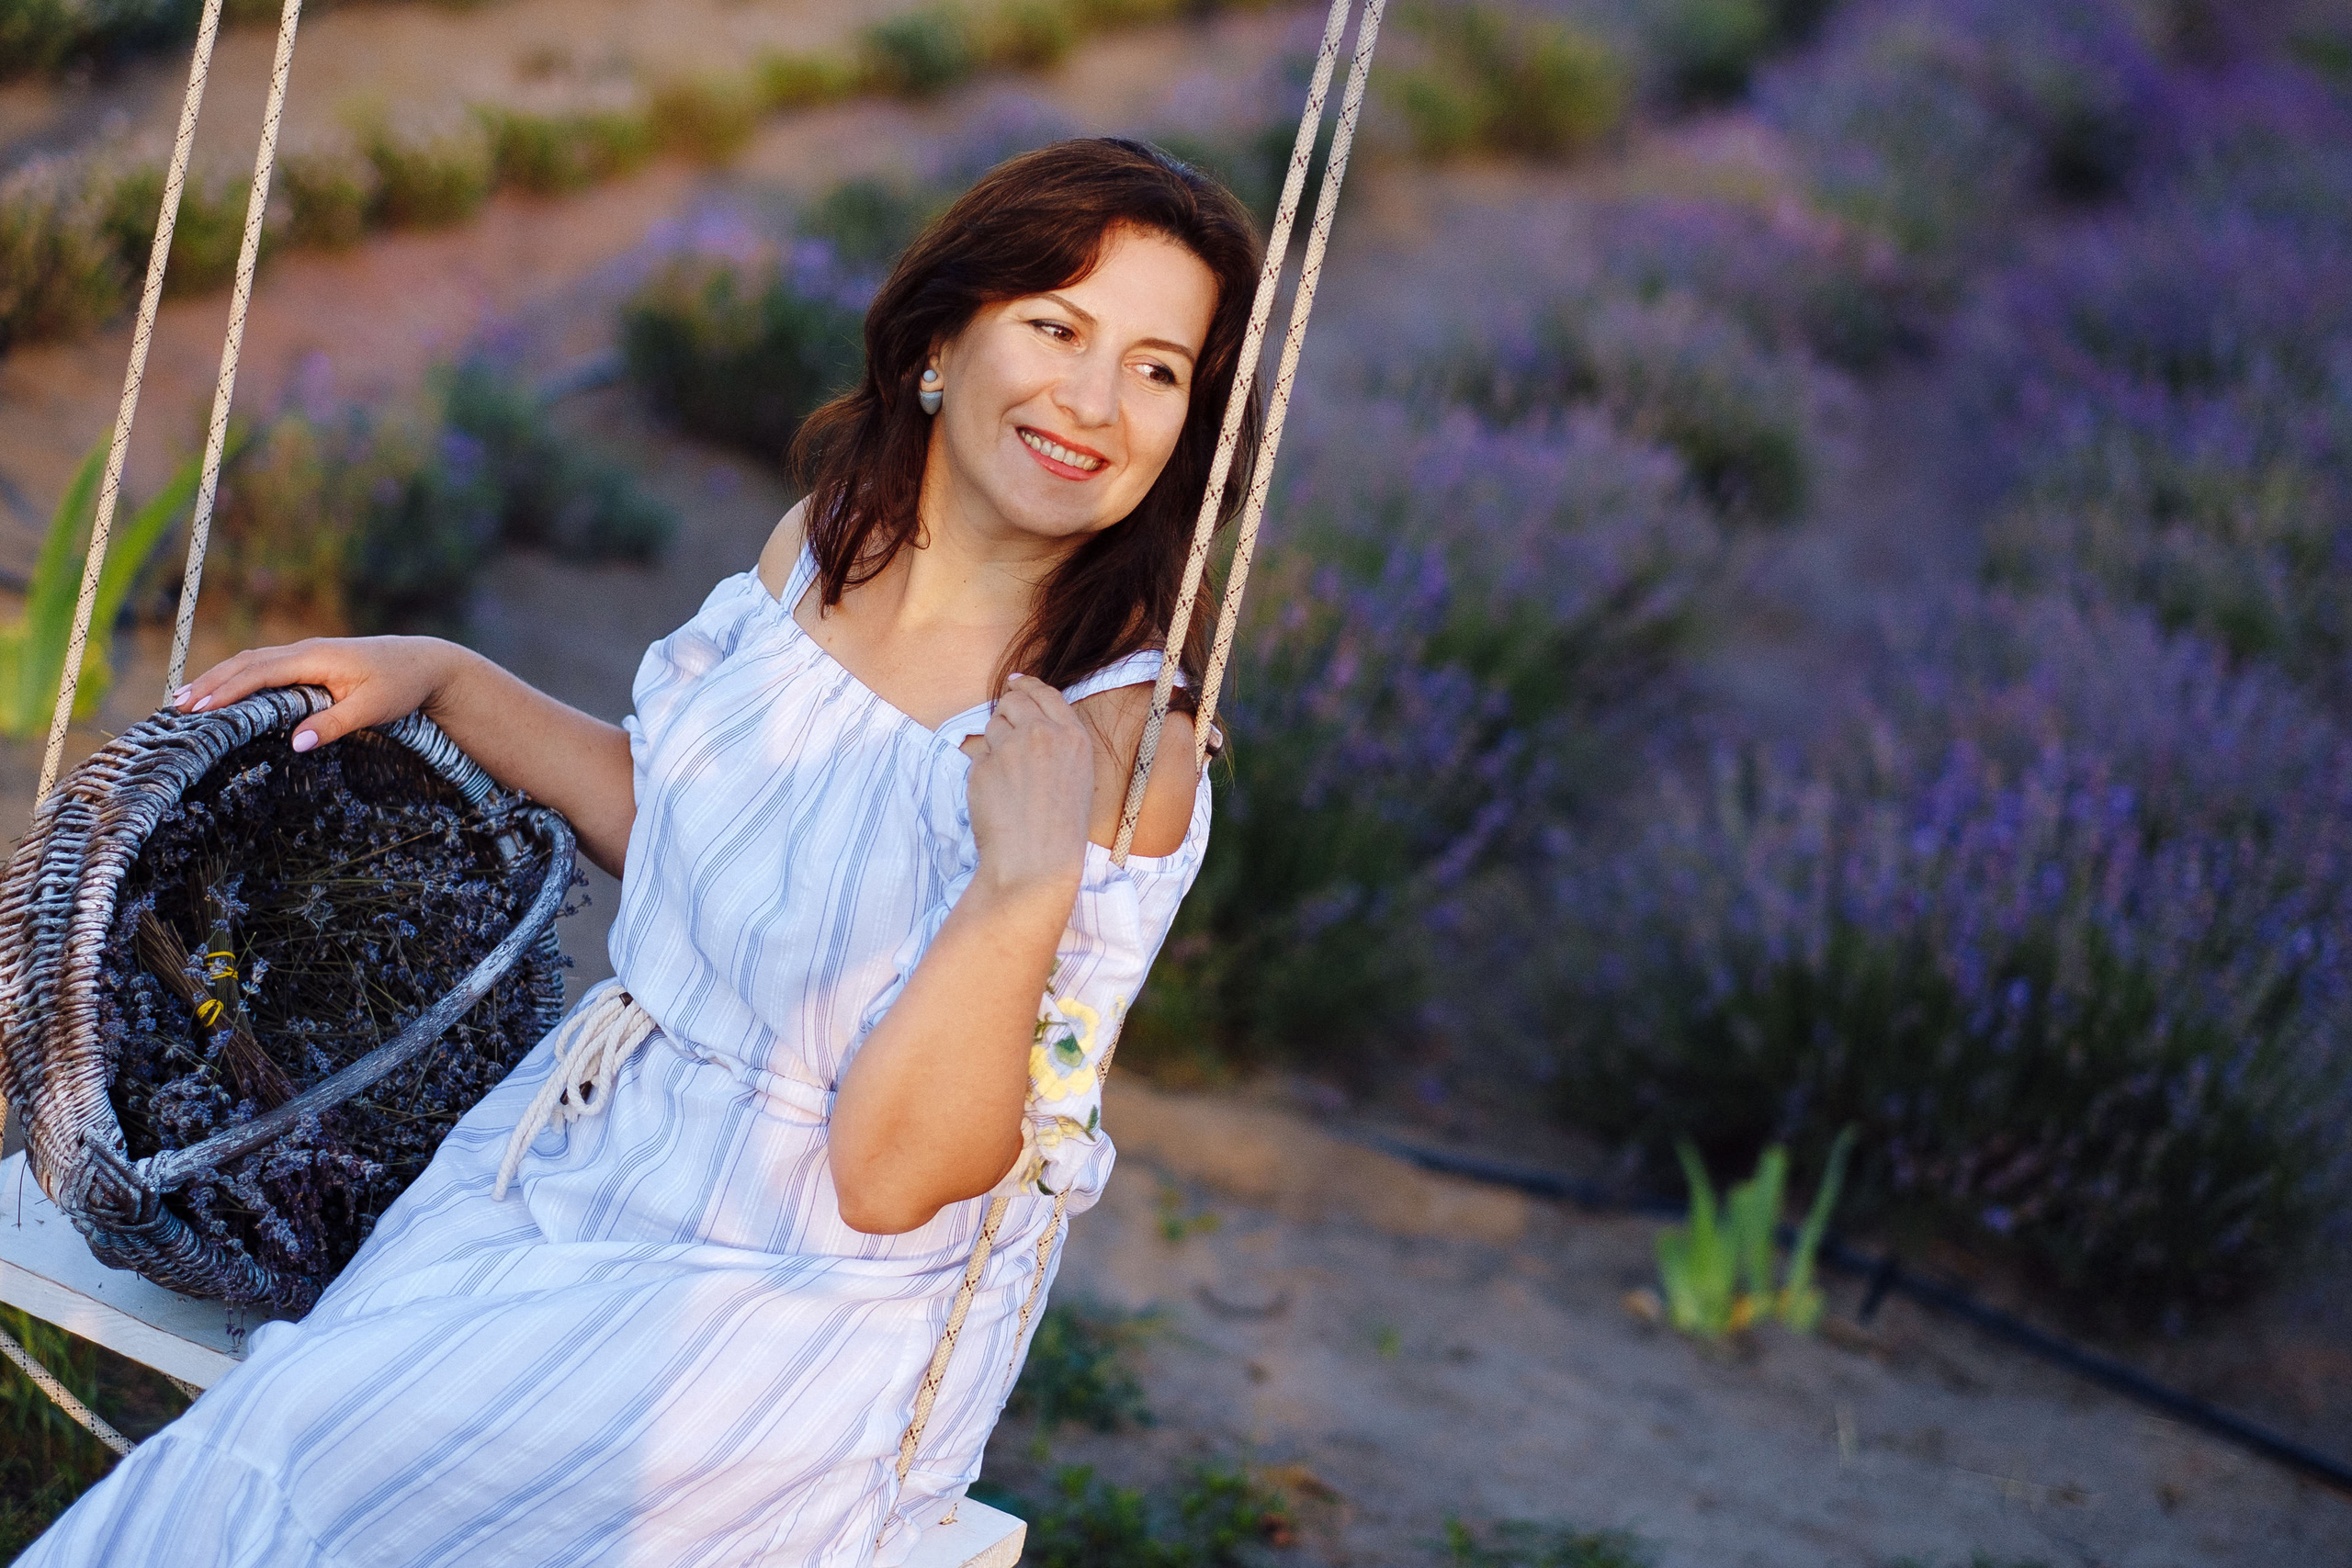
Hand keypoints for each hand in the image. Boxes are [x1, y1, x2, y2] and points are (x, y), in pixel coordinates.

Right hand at [171, 636, 464, 752]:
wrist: (425, 664)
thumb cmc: (401, 686)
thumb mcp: (373, 709)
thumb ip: (333, 725)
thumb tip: (294, 744)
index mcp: (314, 658)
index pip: (259, 673)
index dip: (226, 690)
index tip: (198, 708)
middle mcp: (304, 651)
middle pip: (245, 664)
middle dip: (210, 684)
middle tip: (176, 707)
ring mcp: (305, 655)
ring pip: (251, 663)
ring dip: (219, 679)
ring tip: (186, 700)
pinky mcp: (309, 663)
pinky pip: (264, 667)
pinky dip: (238, 678)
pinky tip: (223, 693)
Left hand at [961, 674, 1093, 904]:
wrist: (1037, 863)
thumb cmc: (1061, 829)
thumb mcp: (1078, 776)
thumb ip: (1058, 742)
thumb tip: (1027, 715)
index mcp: (1073, 737)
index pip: (1045, 693)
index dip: (1026, 685)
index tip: (1014, 682)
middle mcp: (1042, 735)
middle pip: (1014, 701)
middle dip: (1007, 711)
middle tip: (1008, 736)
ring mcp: (1010, 748)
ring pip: (992, 725)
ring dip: (995, 742)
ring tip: (1009, 779)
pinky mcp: (982, 766)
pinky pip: (978, 755)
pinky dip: (984, 771)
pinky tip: (997, 797)